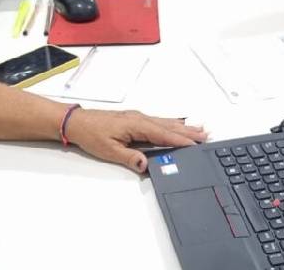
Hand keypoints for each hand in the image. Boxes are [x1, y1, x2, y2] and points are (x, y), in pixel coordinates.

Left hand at [64, 108, 207, 172]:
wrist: (77, 122)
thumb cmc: (91, 134)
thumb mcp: (109, 150)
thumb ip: (130, 157)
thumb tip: (146, 164)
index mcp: (136, 125)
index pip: (163, 134)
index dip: (181, 139)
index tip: (197, 143)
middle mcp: (140, 119)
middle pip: (169, 126)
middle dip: (188, 131)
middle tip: (206, 135)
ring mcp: (138, 118)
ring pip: (165, 122)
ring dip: (182, 127)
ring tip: (199, 129)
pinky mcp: (134, 119)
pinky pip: (158, 121)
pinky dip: (171, 124)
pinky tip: (177, 124)